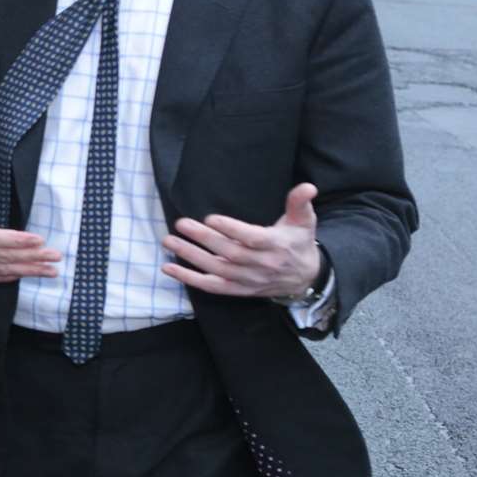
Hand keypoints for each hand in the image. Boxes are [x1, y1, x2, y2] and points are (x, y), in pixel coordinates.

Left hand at [161, 183, 321, 298]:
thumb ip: (300, 203)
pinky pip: (212, 287)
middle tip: (181, 224)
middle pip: (229, 253)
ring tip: (170, 241)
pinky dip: (189, 279)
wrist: (305, 278)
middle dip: (203, 238)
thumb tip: (307, 187)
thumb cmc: (297, 242)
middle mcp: (261, 265)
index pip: (252, 239)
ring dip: (191, 257)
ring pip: (217, 270)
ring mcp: (248, 280)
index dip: (231, 230)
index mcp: (276, 245)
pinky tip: (169, 267)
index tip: (211, 218)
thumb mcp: (304, 221)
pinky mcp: (238, 289)